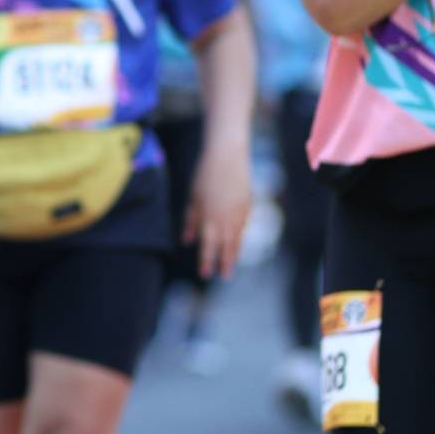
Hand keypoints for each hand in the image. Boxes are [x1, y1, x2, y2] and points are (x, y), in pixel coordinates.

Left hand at [185, 147, 252, 281]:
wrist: (228, 156)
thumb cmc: (205, 176)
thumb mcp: (193, 198)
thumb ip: (190, 221)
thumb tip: (186, 241)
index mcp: (210, 218)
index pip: (208, 246)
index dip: (206, 261)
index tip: (205, 274)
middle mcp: (226, 219)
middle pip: (226, 246)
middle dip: (225, 262)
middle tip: (225, 277)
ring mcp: (239, 213)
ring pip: (237, 238)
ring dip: (234, 252)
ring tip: (231, 264)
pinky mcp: (248, 205)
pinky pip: (243, 225)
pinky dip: (239, 236)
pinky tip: (237, 242)